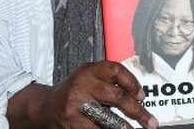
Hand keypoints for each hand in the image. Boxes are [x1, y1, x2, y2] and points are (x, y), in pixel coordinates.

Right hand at [6, 61, 157, 128]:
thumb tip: (137, 96)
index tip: (142, 95)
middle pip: (117, 97)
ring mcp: (76, 106)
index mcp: (88, 71)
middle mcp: (82, 86)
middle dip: (137, 111)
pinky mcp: (72, 125)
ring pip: (109, 120)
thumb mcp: (87, 79)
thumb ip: (108, 83)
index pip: (116, 71)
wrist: (43, 107)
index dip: (132, 83)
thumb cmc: (71, 93)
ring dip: (125, 128)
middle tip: (150, 122)